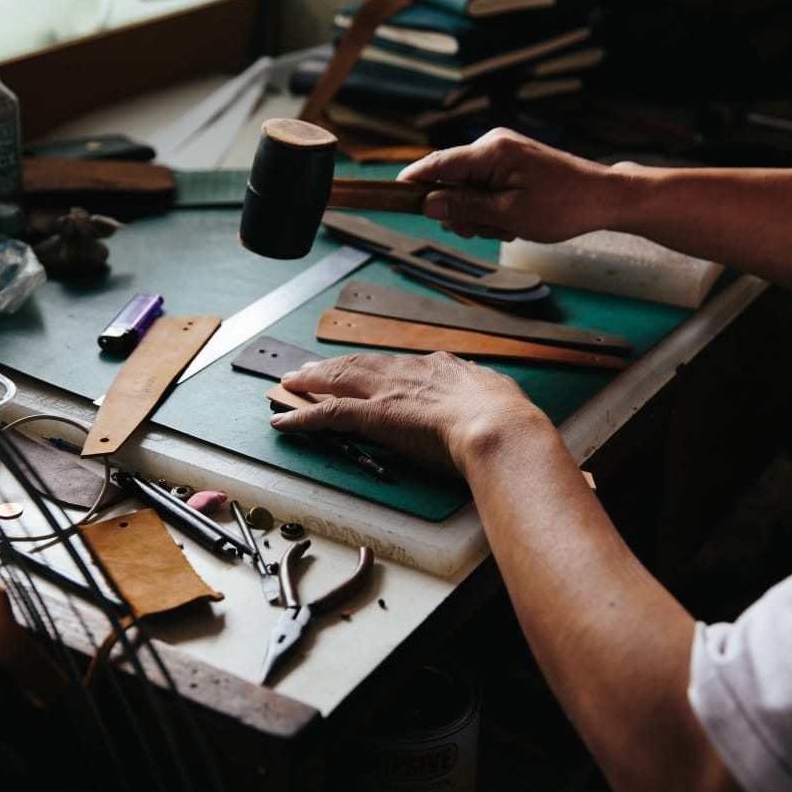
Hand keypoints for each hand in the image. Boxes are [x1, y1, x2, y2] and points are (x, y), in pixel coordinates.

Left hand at [269, 351, 550, 475]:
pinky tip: (284, 421)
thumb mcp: (499, 395)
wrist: (497, 427)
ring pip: (338, 380)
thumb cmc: (507, 418)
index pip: (398, 365)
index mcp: (439, 368)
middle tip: (310, 367)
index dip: (376, 367)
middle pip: (360, 364)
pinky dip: (302, 417)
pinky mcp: (372, 416)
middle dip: (333, 365)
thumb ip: (487, 393)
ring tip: (291, 383)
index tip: (365, 368)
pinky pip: (327, 414)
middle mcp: (408, 372)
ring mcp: (387, 392)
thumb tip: (494, 397)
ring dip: (311, 381)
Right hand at [398, 127, 623, 242]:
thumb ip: (464, 207)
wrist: (603, 197)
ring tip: (506, 226)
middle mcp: (493, 144)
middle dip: (457, 209)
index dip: (412, 181)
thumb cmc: (563, 205)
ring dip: (477, 212)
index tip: (392, 195)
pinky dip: (489, 206)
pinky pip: (483, 184)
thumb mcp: (509, 215)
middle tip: (483, 231)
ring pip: (465, 186)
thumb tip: (427, 202)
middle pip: (448, 178)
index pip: (437, 164)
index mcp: (491, 152)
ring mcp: (502, 151)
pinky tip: (511, 219)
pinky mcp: (510, 160)